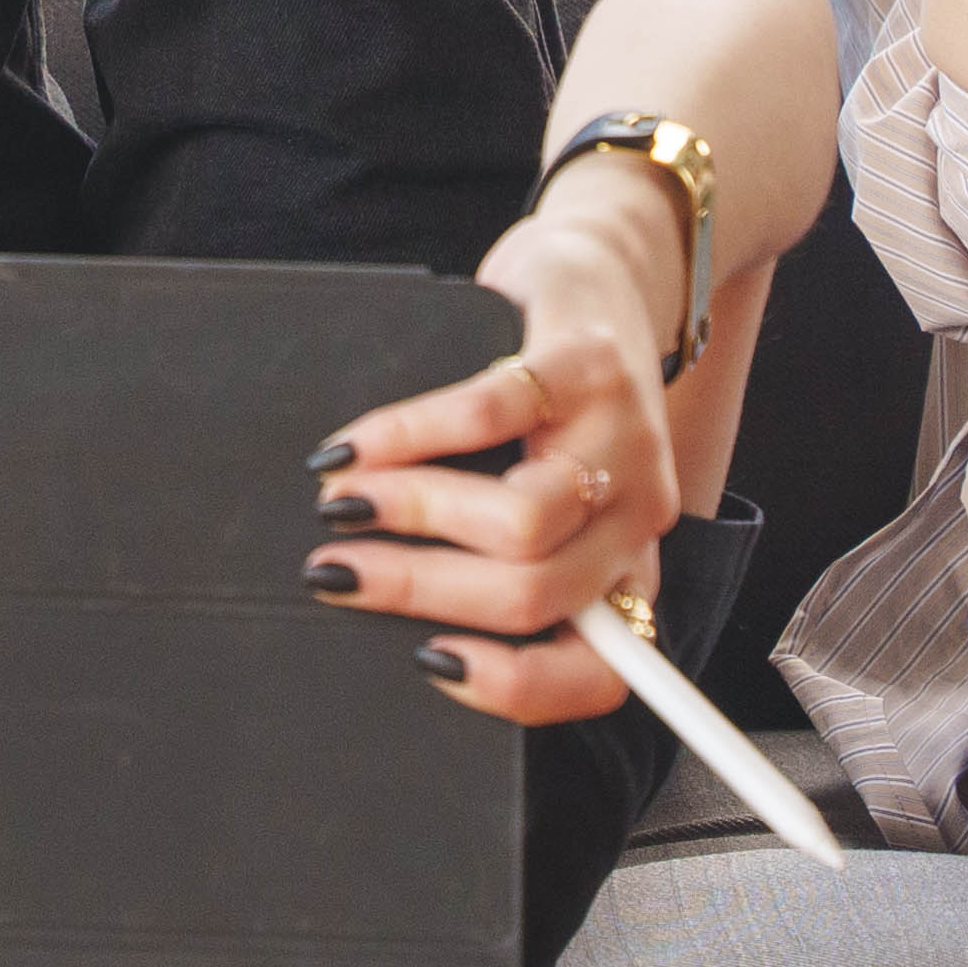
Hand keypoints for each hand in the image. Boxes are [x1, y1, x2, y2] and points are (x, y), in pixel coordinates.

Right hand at [302, 153, 708, 726]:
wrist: (611, 278)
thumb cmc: (550, 411)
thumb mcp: (541, 499)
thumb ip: (493, 566)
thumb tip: (374, 612)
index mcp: (622, 573)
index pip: (596, 674)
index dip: (512, 688)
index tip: (425, 662)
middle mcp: (635, 519)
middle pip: (531, 594)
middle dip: (416, 589)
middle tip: (332, 569)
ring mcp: (622, 439)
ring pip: (521, 521)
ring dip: (413, 514)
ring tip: (342, 499)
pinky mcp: (586, 364)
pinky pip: (491, 414)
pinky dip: (407, 434)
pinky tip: (355, 445)